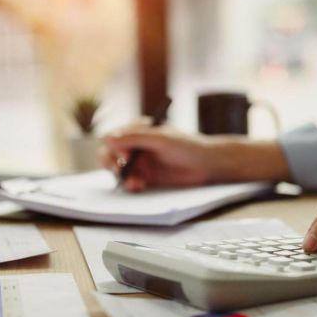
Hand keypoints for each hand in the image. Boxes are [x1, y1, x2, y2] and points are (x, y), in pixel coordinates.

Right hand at [100, 122, 290, 191]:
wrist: (208, 164)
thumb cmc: (187, 146)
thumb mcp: (161, 139)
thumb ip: (135, 138)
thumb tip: (108, 137)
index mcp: (138, 130)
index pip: (113, 137)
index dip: (114, 147)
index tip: (125, 156)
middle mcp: (136, 145)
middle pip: (110, 154)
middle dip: (112, 164)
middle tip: (121, 171)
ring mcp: (140, 161)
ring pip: (119, 170)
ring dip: (122, 177)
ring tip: (135, 184)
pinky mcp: (146, 177)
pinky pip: (130, 182)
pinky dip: (131, 185)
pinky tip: (139, 187)